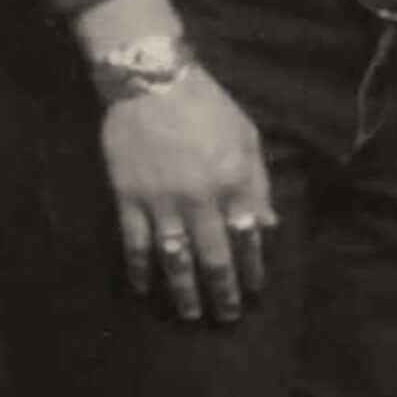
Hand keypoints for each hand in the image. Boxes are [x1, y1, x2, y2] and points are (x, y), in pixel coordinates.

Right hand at [102, 69, 276, 323]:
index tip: (255, 289)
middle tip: (226, 316)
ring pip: (175, 258)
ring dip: (183, 290)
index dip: (252, 268)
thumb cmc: (206, 106)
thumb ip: (258, 183)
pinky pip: (135, 242)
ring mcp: (162, 201)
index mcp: (234, 182)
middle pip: (214, 256)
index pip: (248, 237)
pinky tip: (144, 287)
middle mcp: (200, 198)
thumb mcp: (246, 138)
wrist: (151, 81)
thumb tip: (268, 225)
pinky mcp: (128, 197)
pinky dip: (139, 268)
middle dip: (222, 290)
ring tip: (190, 313)